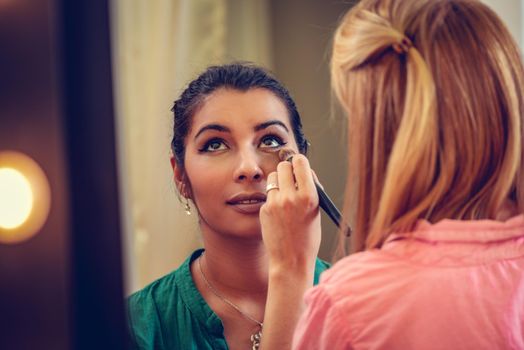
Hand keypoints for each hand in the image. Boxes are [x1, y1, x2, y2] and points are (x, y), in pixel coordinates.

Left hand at [259, 154, 320, 272]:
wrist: (291, 261)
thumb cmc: (307, 237)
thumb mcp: (316, 211)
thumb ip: (309, 189)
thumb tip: (303, 170)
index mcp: (309, 196)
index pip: (301, 163)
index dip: (300, 163)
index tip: (299, 165)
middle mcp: (291, 197)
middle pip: (284, 166)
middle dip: (288, 169)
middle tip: (290, 178)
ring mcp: (276, 202)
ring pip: (273, 177)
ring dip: (279, 181)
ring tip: (285, 196)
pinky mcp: (265, 209)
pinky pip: (269, 194)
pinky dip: (273, 198)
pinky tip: (279, 213)